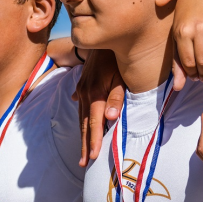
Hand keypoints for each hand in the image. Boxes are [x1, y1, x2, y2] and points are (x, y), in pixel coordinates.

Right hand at [74, 49, 124, 166]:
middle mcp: (85, 94)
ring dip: (83, 135)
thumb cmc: (116, 57)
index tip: (92, 157)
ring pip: (81, 117)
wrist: (101, 37)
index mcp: (96, 93)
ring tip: (83, 152)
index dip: (94, 141)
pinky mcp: (82, 86)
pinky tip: (83, 125)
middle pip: (85, 124)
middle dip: (85, 144)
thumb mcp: (121, 75)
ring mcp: (82, 90)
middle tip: (84, 163)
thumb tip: (111, 117)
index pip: (95, 123)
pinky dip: (82, 119)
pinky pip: (81, 107)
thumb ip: (117, 96)